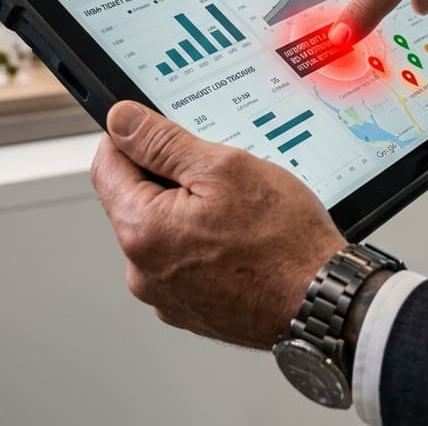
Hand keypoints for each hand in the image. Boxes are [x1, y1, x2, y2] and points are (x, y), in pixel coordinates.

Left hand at [90, 102, 345, 347]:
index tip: (159, 126)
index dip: (132, 135)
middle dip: (171, 174)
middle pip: (136, 197)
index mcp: (142, 231)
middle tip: (220, 169)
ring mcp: (166, 294)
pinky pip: (184, 257)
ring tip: (240, 206)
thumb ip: (163, 142)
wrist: (320, 300)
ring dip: (191, 206)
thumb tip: (120, 120)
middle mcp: (143, 271)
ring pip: (164, 227)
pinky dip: (205, 238)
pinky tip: (242, 234)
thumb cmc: (283, 240)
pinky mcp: (190, 306)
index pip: (107, 165)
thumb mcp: (223, 168)